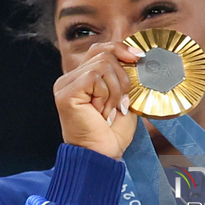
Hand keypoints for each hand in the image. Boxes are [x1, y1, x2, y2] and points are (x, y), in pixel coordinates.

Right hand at [52, 41, 142, 159]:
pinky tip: (101, 112)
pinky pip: (95, 78)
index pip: (100, 50)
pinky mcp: (66, 92)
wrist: (103, 155)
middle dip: (122, 79)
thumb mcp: (123, 98)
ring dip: (115, 91)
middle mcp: (70, 78)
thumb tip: (136, 56)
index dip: (119, 49)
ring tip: (110, 111)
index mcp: (83, 78)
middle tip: (121, 104)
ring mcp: (66, 84)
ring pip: (102, 66)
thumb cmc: (111, 133)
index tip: (138, 57)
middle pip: (104, 55)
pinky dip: (106, 96)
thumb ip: (123, 77)